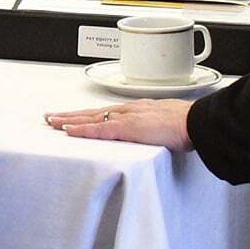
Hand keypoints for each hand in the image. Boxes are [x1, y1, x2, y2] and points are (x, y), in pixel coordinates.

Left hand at [45, 98, 194, 149]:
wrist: (198, 122)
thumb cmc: (189, 125)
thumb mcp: (168, 126)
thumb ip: (157, 131)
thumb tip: (157, 137)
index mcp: (138, 111)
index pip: (106, 113)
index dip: (88, 115)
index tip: (74, 117)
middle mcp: (128, 111)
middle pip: (93, 113)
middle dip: (71, 115)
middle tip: (51, 117)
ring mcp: (127, 118)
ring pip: (90, 118)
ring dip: (69, 120)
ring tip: (51, 122)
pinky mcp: (128, 128)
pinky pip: (99, 129)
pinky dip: (82, 129)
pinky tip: (67, 131)